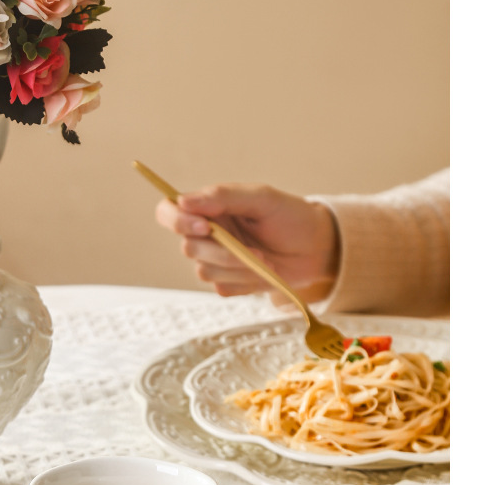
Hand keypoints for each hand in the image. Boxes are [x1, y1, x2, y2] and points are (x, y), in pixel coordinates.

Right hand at [155, 183, 339, 297]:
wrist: (316, 248)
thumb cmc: (290, 216)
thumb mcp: (261, 198)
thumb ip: (222, 196)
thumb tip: (184, 201)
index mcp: (208, 209)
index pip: (169, 212)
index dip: (177, 221)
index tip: (204, 227)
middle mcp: (206, 235)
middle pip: (188, 248)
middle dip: (223, 252)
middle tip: (255, 250)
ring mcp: (215, 260)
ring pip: (205, 271)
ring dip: (239, 268)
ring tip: (266, 261)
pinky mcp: (228, 282)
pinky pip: (222, 287)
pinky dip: (245, 282)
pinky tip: (264, 272)